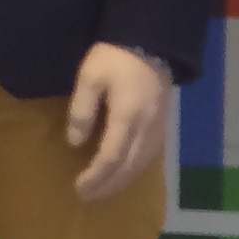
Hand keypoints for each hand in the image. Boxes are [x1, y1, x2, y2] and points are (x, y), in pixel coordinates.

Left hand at [66, 42, 171, 202]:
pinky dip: (136, 171)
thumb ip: (82, 110)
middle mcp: (146, 128)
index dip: (95, 177)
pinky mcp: (163, 125)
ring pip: (141, 165)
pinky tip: (126, 174)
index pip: (111, 158)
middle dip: (107, 186)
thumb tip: (75, 143)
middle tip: (87, 197)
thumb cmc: (116, 57)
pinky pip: (151, 157)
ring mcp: (158, 128)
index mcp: (127, 116)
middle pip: (127, 168)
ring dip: (121, 182)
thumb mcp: (90, 76)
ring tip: (103, 191)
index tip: (78, 188)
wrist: (152, 41)